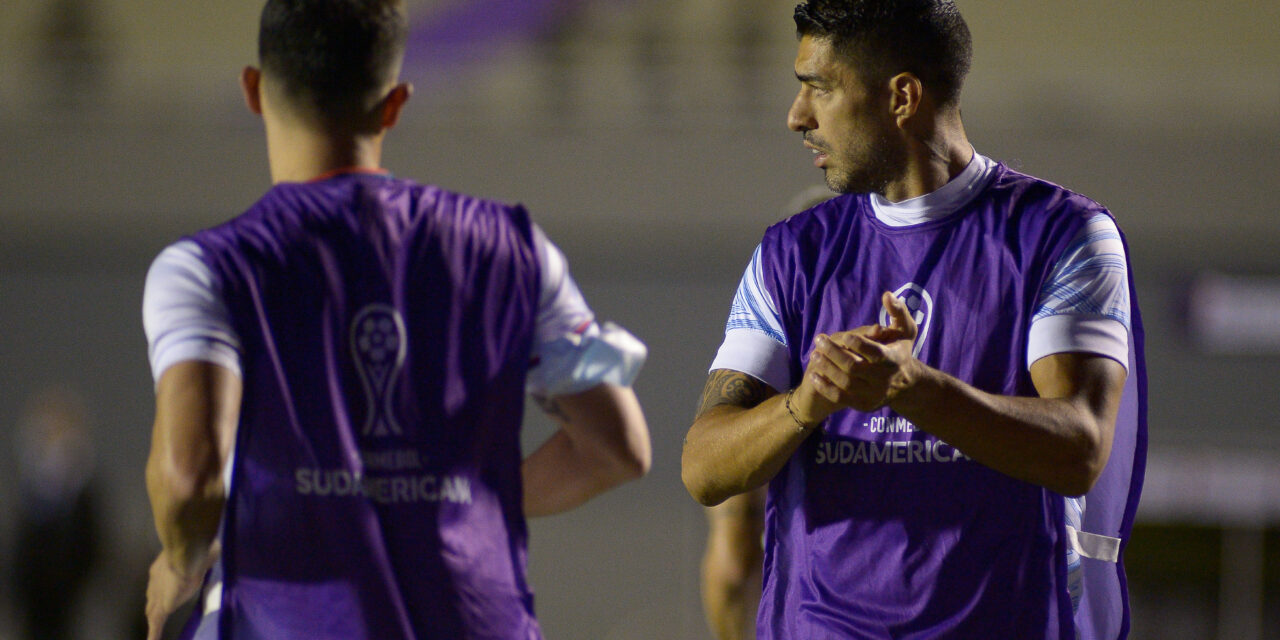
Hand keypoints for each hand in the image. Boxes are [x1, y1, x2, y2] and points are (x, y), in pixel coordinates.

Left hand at [146, 547, 214, 639]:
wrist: (188, 552)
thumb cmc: (199, 547)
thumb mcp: (202, 550)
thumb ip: (203, 554)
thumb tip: (214, 551)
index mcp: (164, 567)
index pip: (159, 583)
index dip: (160, 591)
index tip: (163, 595)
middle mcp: (156, 580)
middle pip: (152, 598)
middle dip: (153, 607)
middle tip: (153, 618)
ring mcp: (158, 593)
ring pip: (152, 612)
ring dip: (153, 621)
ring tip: (152, 634)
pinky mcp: (163, 606)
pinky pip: (156, 623)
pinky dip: (153, 634)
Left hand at [801, 292, 919, 412]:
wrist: (905, 384)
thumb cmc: (900, 350)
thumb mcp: (906, 331)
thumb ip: (898, 312)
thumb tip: (886, 295)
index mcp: (893, 359)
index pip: (874, 352)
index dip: (857, 343)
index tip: (844, 335)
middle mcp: (884, 380)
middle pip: (855, 367)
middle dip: (834, 353)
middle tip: (819, 340)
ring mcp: (873, 394)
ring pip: (845, 383)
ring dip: (827, 368)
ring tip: (814, 354)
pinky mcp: (864, 404)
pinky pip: (841, 398)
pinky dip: (825, 387)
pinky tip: (813, 375)